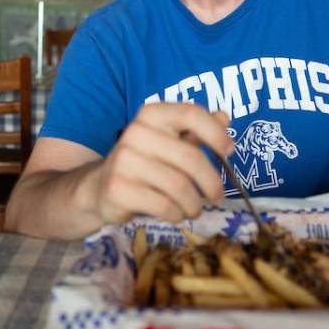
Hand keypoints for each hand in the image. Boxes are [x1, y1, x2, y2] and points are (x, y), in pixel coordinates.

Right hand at [88, 103, 230, 225]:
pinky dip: (177, 214)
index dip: (215, 133)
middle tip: (217, 196)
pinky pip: (163, 205)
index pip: (190, 113)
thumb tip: (224, 118)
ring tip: (194, 208)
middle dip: (211, 182)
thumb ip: (195, 131)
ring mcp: (124, 160)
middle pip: (190, 158)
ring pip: (179, 186)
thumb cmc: (143, 164)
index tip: (229, 151)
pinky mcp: (118, 188)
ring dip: (194, 204)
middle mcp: (136, 132)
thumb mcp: (169, 142)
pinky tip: (176, 214)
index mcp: (152, 114)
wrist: (99, 188)